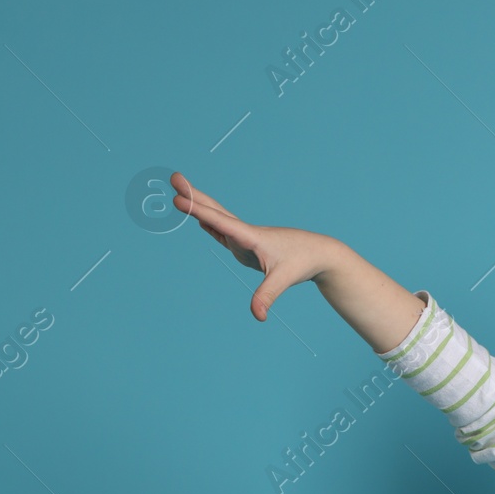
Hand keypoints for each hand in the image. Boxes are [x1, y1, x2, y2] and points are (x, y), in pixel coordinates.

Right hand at [171, 173, 342, 321]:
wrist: (320, 253)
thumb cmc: (303, 261)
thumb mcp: (284, 279)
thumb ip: (267, 296)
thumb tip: (258, 316)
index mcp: (251, 236)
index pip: (220, 222)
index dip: (198, 211)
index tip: (177, 198)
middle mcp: (246, 233)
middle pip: (216, 212)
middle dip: (194, 196)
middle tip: (174, 177)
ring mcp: (246, 239)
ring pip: (218, 219)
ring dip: (199, 206)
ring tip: (180, 193)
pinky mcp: (248, 246)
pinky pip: (224, 232)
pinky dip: (210, 223)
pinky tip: (201, 219)